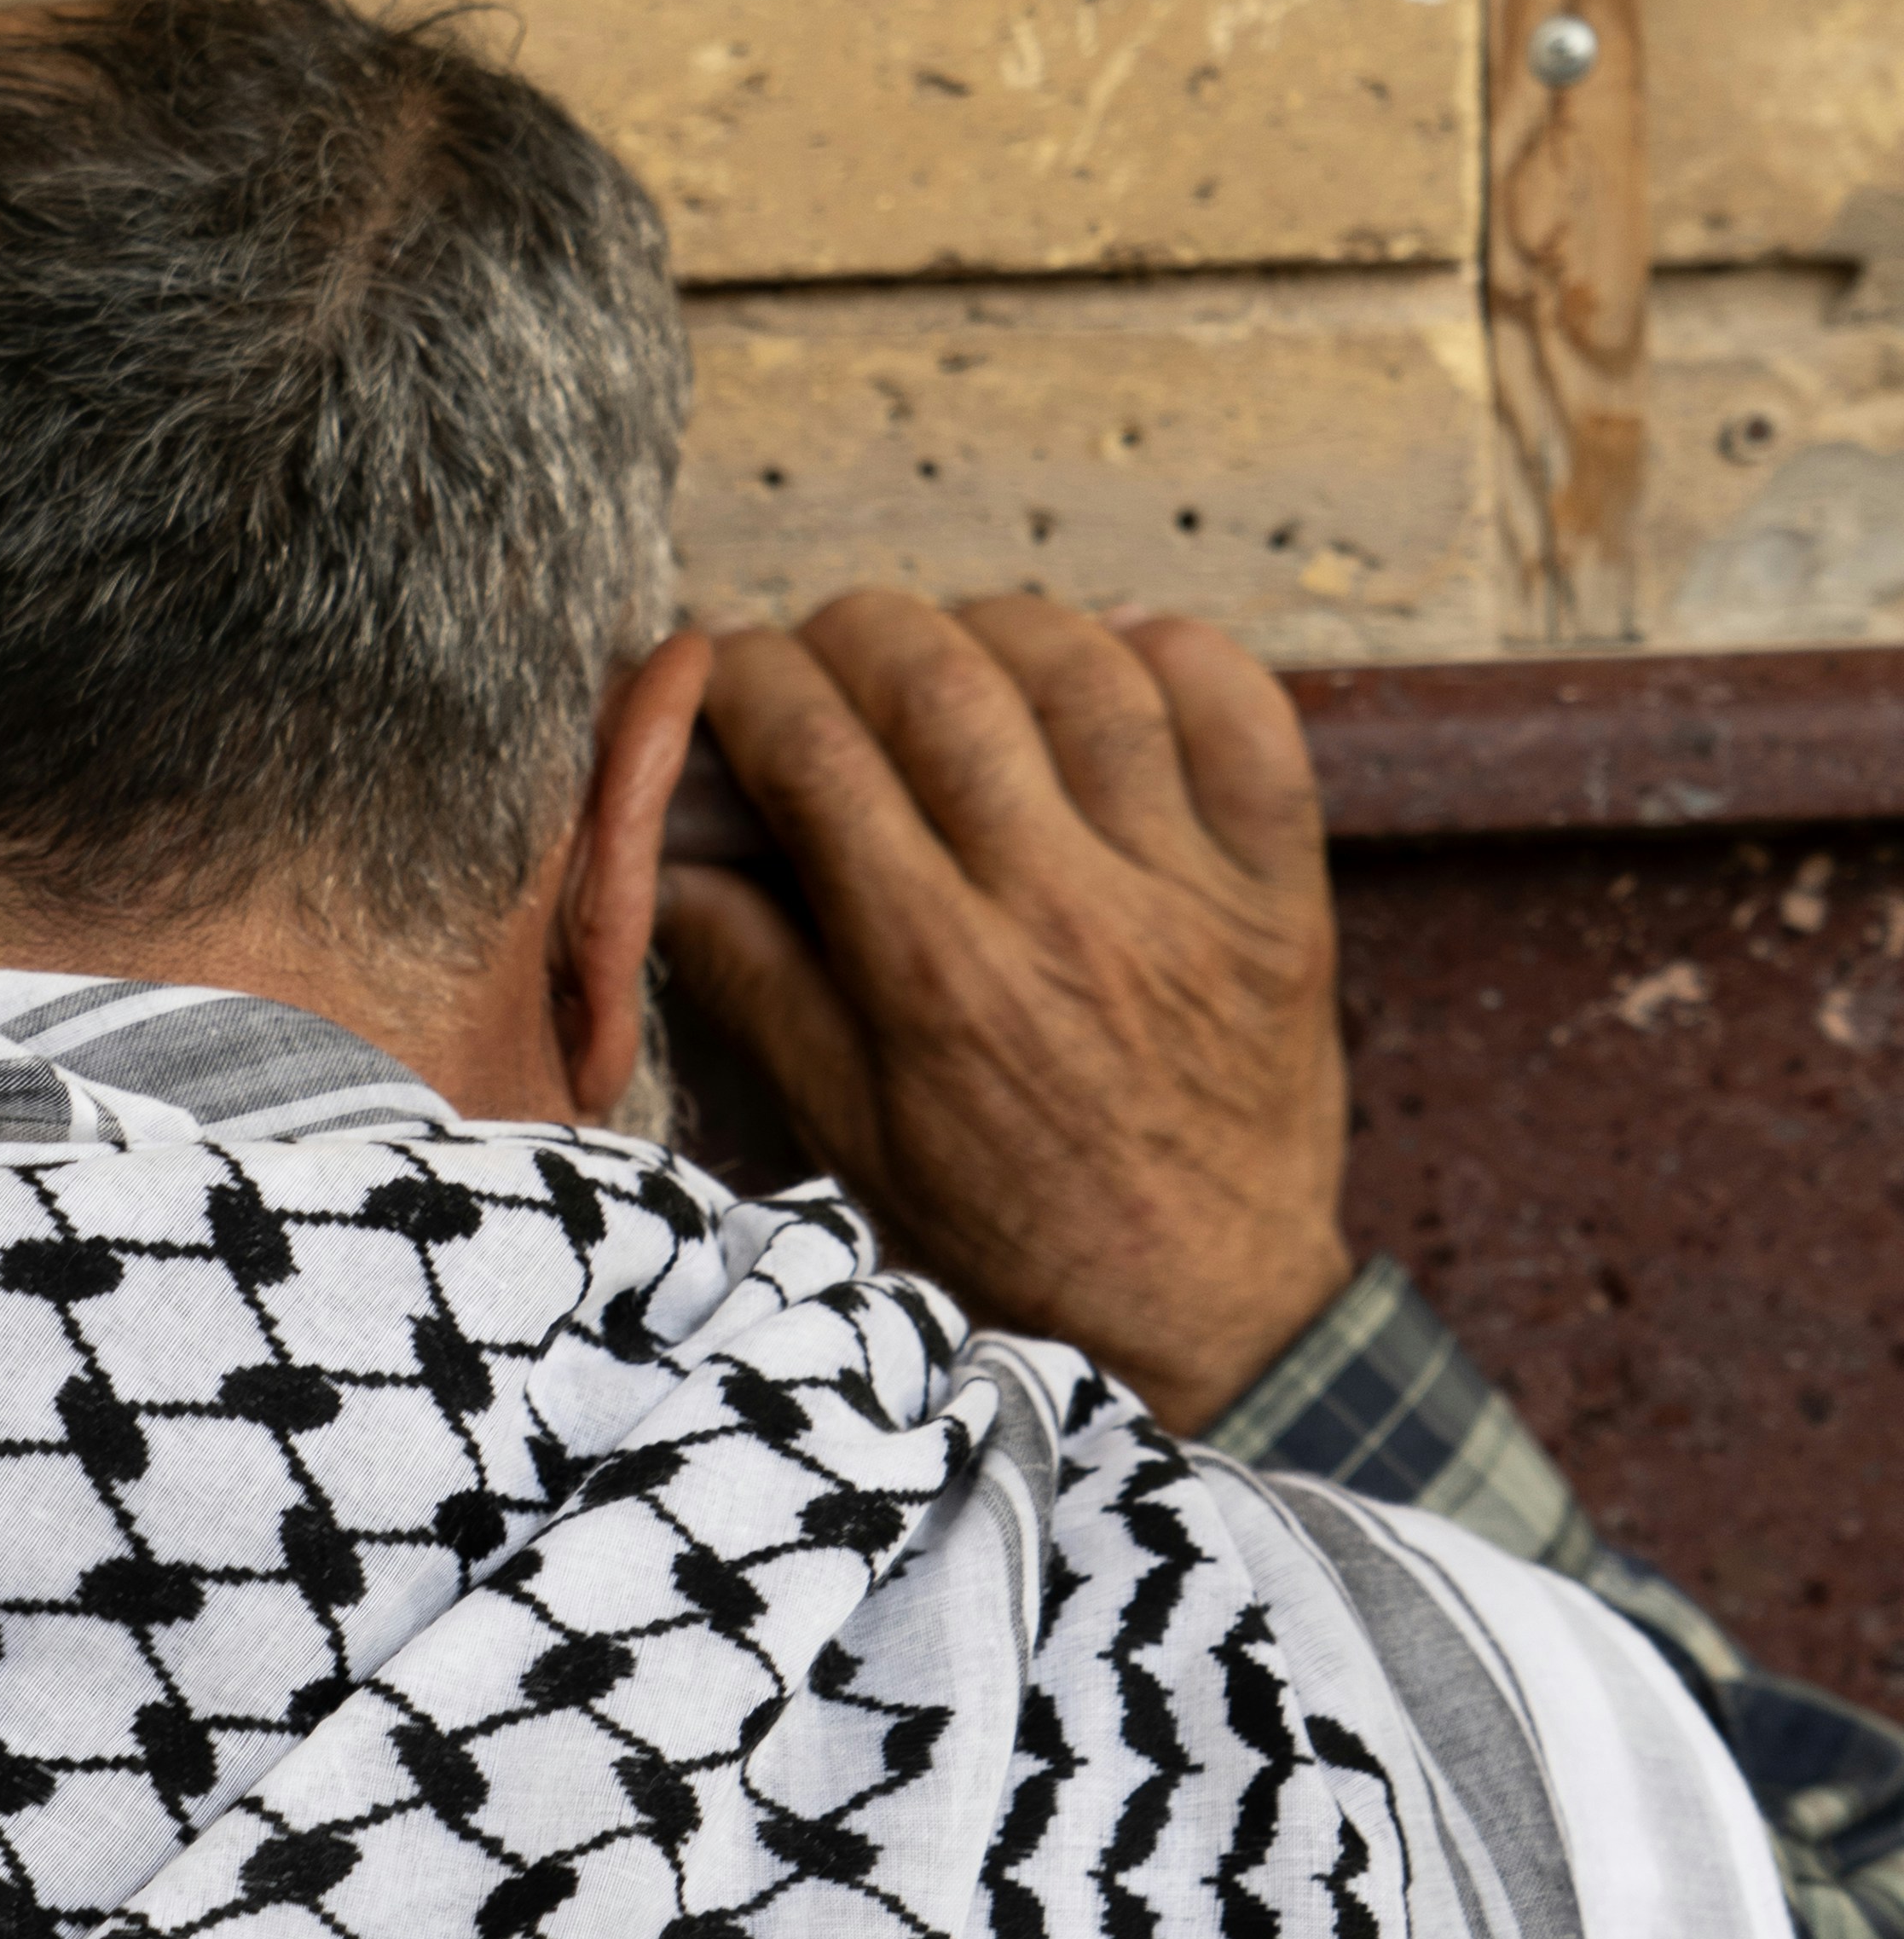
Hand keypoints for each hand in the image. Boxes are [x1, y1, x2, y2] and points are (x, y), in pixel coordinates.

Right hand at [654, 592, 1351, 1432]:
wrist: (1204, 1312)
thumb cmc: (1011, 1227)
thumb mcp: (850, 1129)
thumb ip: (758, 980)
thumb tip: (660, 860)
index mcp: (934, 973)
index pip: (813, 749)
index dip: (740, 678)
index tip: (718, 674)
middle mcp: (1061, 911)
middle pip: (936, 677)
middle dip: (849, 632)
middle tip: (824, 658)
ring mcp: (1185, 892)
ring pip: (1080, 668)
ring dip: (994, 626)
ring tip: (953, 657)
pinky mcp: (1280, 891)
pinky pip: (1241, 710)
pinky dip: (1173, 652)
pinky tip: (1112, 663)